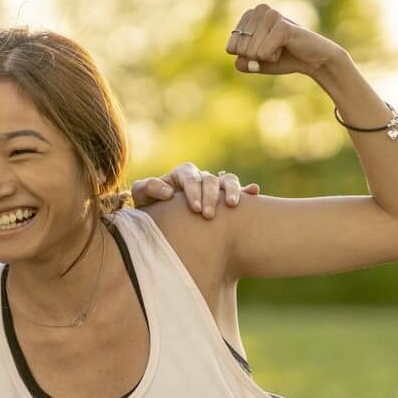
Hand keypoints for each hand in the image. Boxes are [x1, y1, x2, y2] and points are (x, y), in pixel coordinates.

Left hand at [130, 163, 259, 219]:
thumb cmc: (150, 208)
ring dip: (232, 190)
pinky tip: (254, 192)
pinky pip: (239, 190)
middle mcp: (199, 178)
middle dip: (210, 196)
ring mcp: (214, 187)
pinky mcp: (224, 198)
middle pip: (210, 179)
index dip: (193, 190)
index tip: (194, 209)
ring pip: (227, 180)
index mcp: (180, 176)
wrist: (161, 221)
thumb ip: (148, 188)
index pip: (189, 176)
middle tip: (208, 215)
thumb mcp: (142, 197)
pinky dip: (247, 190)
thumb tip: (168, 192)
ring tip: (232, 205)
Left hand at [225, 4, 347, 77]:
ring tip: (281, 47)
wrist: (313, 60)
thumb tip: (239, 58)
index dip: (247, 57)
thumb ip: (242, 63)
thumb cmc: (283, 58)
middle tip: (275, 49)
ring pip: (251, 52)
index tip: (264, 51)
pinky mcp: (282, 25)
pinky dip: (274, 57)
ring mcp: (271, 15)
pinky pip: (263, 53)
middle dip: (257, 57)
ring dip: (267, 57)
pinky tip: (287, 47)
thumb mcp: (256, 63)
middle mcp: (258, 10)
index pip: (231, 48)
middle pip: (240, 50)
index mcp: (248, 15)